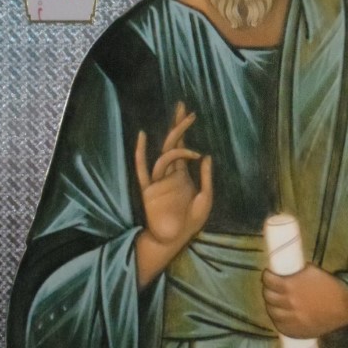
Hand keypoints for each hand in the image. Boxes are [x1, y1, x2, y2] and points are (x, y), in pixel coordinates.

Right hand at [134, 102, 211, 288]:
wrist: (173, 239)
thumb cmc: (190, 222)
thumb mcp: (205, 199)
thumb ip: (206, 177)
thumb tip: (206, 155)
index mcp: (183, 174)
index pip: (183, 146)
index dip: (185, 130)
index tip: (189, 113)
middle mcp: (170, 173)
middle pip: (172, 143)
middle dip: (178, 126)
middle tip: (183, 108)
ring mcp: (159, 180)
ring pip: (164, 155)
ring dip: (176, 145)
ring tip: (187, 137)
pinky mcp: (149, 190)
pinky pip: (143, 169)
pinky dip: (141, 153)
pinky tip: (141, 139)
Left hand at [262, 263, 347, 338]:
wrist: (345, 306)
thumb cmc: (329, 285)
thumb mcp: (311, 270)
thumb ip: (296, 270)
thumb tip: (285, 267)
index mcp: (290, 286)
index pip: (269, 281)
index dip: (266, 276)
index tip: (268, 274)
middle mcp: (288, 303)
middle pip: (268, 297)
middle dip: (267, 290)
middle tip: (271, 287)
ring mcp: (292, 319)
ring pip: (272, 313)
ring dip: (271, 305)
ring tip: (274, 301)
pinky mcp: (298, 331)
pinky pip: (281, 327)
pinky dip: (278, 320)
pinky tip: (280, 315)